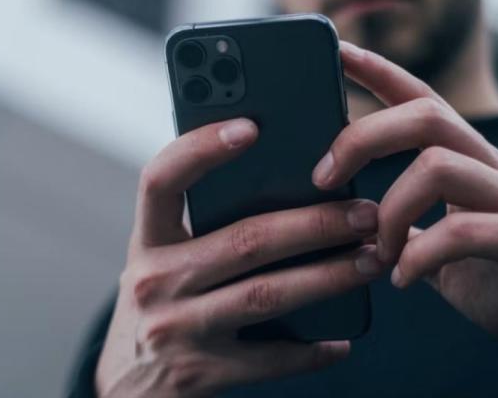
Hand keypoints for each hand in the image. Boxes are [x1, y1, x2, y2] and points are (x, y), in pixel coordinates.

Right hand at [95, 119, 382, 396]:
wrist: (125, 391)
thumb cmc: (159, 308)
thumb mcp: (162, 262)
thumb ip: (200, 227)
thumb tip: (287, 184)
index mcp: (146, 241)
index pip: (160, 179)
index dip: (200, 148)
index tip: (250, 125)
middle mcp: (153, 281)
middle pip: (244, 239)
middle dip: (314, 222)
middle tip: (365, 212)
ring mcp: (176, 330)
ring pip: (266, 293)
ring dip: (328, 275)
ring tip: (371, 260)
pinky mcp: (200, 374)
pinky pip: (269, 358)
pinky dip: (311, 349)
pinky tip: (342, 338)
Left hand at [312, 41, 497, 385]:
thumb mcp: (446, 251)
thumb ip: (409, 228)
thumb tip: (353, 220)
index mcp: (474, 164)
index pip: (424, 100)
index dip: (380, 72)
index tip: (337, 50)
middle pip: (426, 116)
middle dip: (363, 137)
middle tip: (322, 177)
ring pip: (439, 165)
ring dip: (390, 210)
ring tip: (377, 252)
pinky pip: (464, 231)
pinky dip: (420, 256)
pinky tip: (404, 279)